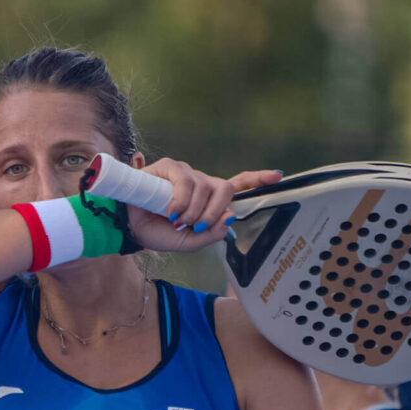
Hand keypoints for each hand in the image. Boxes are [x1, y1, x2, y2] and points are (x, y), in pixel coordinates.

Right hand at [126, 158, 282, 252]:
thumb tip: (229, 218)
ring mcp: (186, 173)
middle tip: (197, 227)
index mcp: (210, 199)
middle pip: (224, 188)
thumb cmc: (160, 233)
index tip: (278, 175)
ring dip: (193, 210)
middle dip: (214, 212)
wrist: (132, 229)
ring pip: (204, 186)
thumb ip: (211, 234)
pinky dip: (181, 200)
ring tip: (177, 220)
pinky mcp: (169, 167)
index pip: (238, 184)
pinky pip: (185, 180)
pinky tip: (171, 211)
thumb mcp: (190, 242)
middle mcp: (201, 183)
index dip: (258, 178)